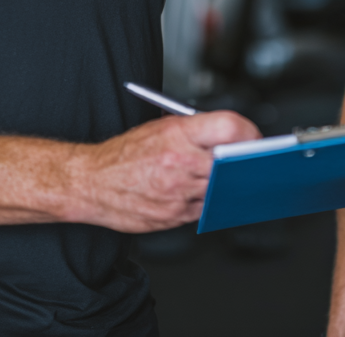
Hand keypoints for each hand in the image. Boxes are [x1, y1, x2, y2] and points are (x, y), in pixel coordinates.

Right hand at [68, 111, 259, 231]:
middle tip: (251, 160)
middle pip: (231, 161)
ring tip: (231, 176)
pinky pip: (205, 208)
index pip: (229, 128)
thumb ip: (195, 131)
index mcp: (177, 133)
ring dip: (228, 183)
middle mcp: (180, 162)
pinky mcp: (173, 216)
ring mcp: (178, 192)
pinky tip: (205, 192)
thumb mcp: (160, 128)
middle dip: (244, 161)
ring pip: (221, 187)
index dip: (248, 132)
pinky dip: (208, 200)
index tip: (254, 137)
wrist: (91, 182)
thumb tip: (229, 135)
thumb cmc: (124, 154)